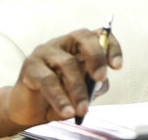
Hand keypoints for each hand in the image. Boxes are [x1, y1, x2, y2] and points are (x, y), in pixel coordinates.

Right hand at [0, 28, 121, 136]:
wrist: (31, 109)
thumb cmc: (61, 95)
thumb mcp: (83, 90)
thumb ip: (93, 84)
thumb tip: (100, 82)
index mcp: (79, 45)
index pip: (99, 35)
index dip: (111, 47)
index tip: (117, 66)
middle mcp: (63, 43)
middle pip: (82, 38)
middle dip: (95, 57)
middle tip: (100, 78)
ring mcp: (45, 52)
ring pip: (67, 63)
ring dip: (78, 89)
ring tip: (82, 109)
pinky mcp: (30, 66)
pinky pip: (48, 81)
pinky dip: (60, 98)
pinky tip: (67, 112)